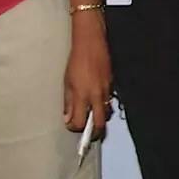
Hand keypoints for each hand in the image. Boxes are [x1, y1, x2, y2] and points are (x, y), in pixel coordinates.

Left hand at [62, 21, 112, 136]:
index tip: (71, 125)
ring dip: (100, 118)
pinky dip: (104, 105)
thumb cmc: (76, 61)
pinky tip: (98, 101)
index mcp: (81, 95)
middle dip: (94, 132)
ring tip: (94, 117)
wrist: (91, 44)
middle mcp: (95, 96)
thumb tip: (67, 118)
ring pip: (107, 113)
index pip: (80, 122)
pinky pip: (109, 100)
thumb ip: (68, 101)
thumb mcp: (67, 82)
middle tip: (89, 134)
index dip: (75, 127)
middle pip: (99, 123)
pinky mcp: (112, 84)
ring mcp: (106, 90)